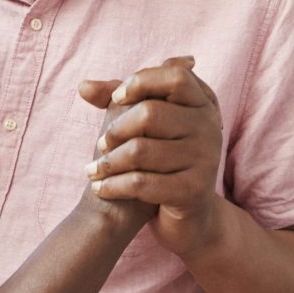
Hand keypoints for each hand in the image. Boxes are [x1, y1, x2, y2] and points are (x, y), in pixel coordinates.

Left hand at [79, 56, 223, 257]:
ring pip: (140, 150)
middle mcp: (210, 128)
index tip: (117, 99)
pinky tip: (100, 188)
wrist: (188, 216)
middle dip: (115, 130)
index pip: (176, 76)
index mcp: (203, 103)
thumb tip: (83, 86)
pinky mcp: (193, 191)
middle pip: (150, 113)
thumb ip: (118, 99)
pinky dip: (113, 186)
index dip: (142, 82)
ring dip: (108, 162)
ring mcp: (205, 160)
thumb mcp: (144, 125)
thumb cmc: (162, 160)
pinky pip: (142, 183)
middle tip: (101, 145)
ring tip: (94, 171)